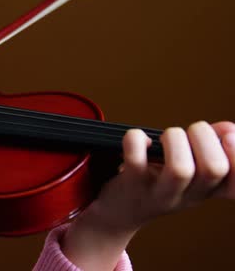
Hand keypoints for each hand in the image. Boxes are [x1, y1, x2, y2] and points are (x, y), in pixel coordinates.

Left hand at [61, 120, 234, 270]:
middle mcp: (188, 196)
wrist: (118, 213)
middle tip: (188, 133)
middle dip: (204, 137)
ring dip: (174, 139)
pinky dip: (136, 139)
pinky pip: (135, 157)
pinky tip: (140, 141)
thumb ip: (211, 147)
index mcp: (208, 191)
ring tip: (165, 137)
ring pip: (179, 168)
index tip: (226, 137)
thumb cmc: (157, 184)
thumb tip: (229, 128)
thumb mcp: (190, 173)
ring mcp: (158, 192)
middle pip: (215, 168)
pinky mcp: (131, 184)